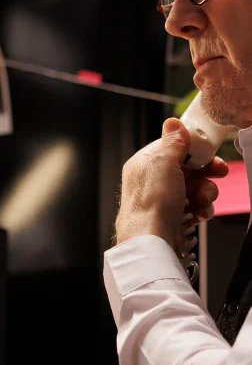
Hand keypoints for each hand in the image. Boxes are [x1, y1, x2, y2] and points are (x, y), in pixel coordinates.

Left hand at [115, 117, 228, 255]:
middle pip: (187, 169)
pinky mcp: (173, 218)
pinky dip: (202, 209)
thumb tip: (173, 123)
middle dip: (205, 173)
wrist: (152, 242)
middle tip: (219, 172)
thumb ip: (172, 142)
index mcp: (146, 163)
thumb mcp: (164, 162)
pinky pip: (194, 207)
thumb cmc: (152, 203)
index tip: (209, 150)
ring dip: (206, 193)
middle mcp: (153, 181)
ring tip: (205, 200)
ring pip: (194, 189)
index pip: (173, 148)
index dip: (193, 149)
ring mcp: (163, 201)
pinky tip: (201, 213)